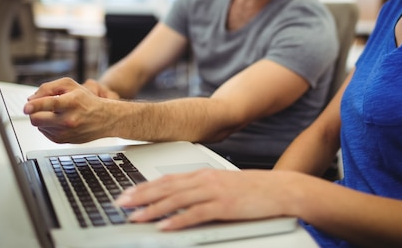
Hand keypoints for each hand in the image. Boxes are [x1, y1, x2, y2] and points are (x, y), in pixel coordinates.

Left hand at [24, 77, 112, 142]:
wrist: (105, 119)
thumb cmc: (87, 101)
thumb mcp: (71, 85)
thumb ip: (49, 87)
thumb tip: (31, 99)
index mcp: (72, 102)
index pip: (50, 103)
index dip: (36, 105)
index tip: (26, 107)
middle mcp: (69, 119)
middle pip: (37, 119)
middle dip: (33, 112)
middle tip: (39, 107)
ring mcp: (66, 132)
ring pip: (39, 126)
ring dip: (42, 118)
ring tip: (55, 113)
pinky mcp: (63, 140)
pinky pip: (44, 133)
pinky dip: (47, 126)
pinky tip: (58, 121)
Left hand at [116, 168, 300, 230]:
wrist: (279, 189)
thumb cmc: (252, 189)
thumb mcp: (223, 184)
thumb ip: (202, 189)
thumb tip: (180, 197)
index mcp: (203, 174)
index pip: (167, 179)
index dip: (145, 186)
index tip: (127, 193)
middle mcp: (205, 180)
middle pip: (166, 187)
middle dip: (141, 196)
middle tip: (121, 204)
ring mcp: (214, 192)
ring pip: (176, 200)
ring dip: (153, 209)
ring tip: (136, 217)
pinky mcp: (224, 206)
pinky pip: (196, 214)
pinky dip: (178, 220)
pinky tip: (164, 226)